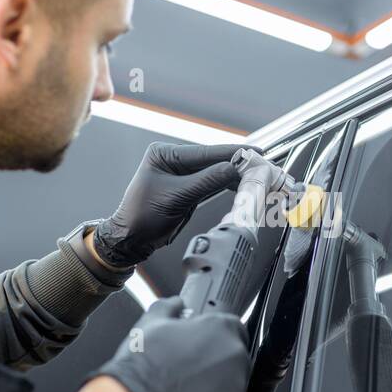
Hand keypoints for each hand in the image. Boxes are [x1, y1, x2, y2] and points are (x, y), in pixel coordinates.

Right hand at [87, 297, 249, 391]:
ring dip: (216, 391)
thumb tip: (176, 303)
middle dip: (217, 367)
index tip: (203, 350)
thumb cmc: (143, 363)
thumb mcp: (151, 324)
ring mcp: (238, 386)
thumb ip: (169, 308)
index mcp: (221, 328)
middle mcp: (236, 354)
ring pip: (233, 388)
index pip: (233, 329)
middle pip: (235, 360)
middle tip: (190, 375)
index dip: (216, 340)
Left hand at [93, 142, 256, 268]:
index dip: (231, 153)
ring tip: (255, 177)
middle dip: (236, 164)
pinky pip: (212, 183)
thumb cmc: (142, 217)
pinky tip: (241, 186)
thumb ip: (206, 181)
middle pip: (212, 160)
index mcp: (164, 154)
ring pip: (214, 172)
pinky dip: (226, 186)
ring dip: (234, 176)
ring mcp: (181, 174)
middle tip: (260, 165)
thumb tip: (232, 168)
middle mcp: (173, 160)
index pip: (204, 152)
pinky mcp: (188, 188)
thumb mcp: (177, 197)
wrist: (132, 239)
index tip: (253, 153)